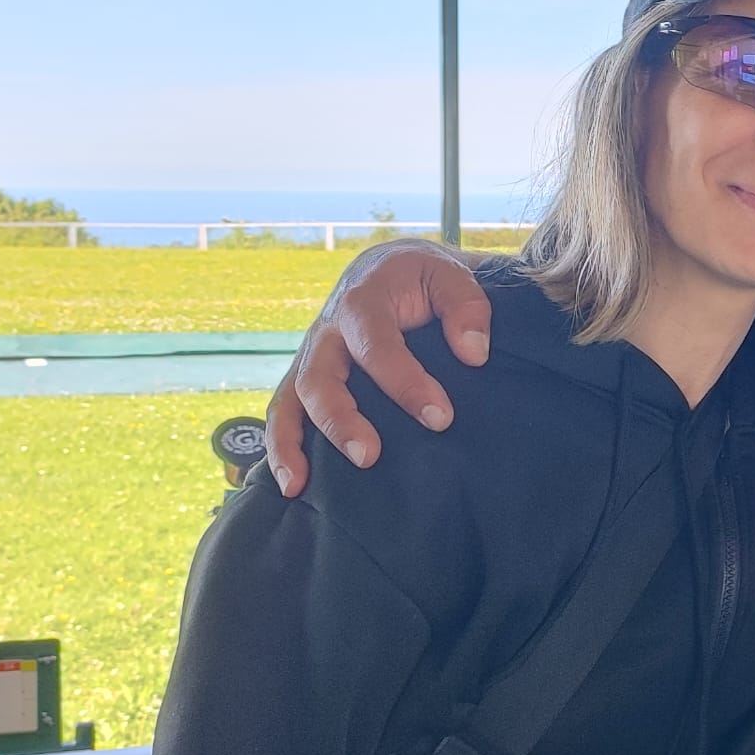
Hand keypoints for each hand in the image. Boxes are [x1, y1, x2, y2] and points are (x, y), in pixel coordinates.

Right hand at [264, 241, 491, 496]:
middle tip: (370, 456)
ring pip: (291, 398)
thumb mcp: (451, 275)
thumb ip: (468, 307)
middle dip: (340, 419)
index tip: (440, 417)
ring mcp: (312, 355)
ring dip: (293, 442)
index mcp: (363, 299)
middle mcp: (328, 329)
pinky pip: (282, 411)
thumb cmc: (425, 278)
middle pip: (320, 376)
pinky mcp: (307, 376)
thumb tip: (473, 352)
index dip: (405, 382)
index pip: (376, 344)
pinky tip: (292, 486)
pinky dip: (280, 447)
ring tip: (303, 486)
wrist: (392, 268)